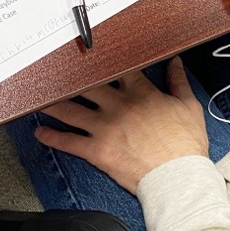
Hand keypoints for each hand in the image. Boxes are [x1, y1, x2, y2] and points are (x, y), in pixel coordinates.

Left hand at [35, 57, 207, 194]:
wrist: (177, 174)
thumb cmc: (185, 143)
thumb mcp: (189, 105)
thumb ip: (179, 81)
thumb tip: (175, 63)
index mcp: (141, 93)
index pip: (120, 68)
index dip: (107, 60)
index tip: (98, 56)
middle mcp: (119, 106)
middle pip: (87, 85)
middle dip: (72, 78)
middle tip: (60, 73)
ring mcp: (105, 127)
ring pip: (70, 110)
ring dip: (52, 104)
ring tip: (41, 99)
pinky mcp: (97, 150)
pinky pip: (68, 142)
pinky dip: (51, 137)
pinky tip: (41, 132)